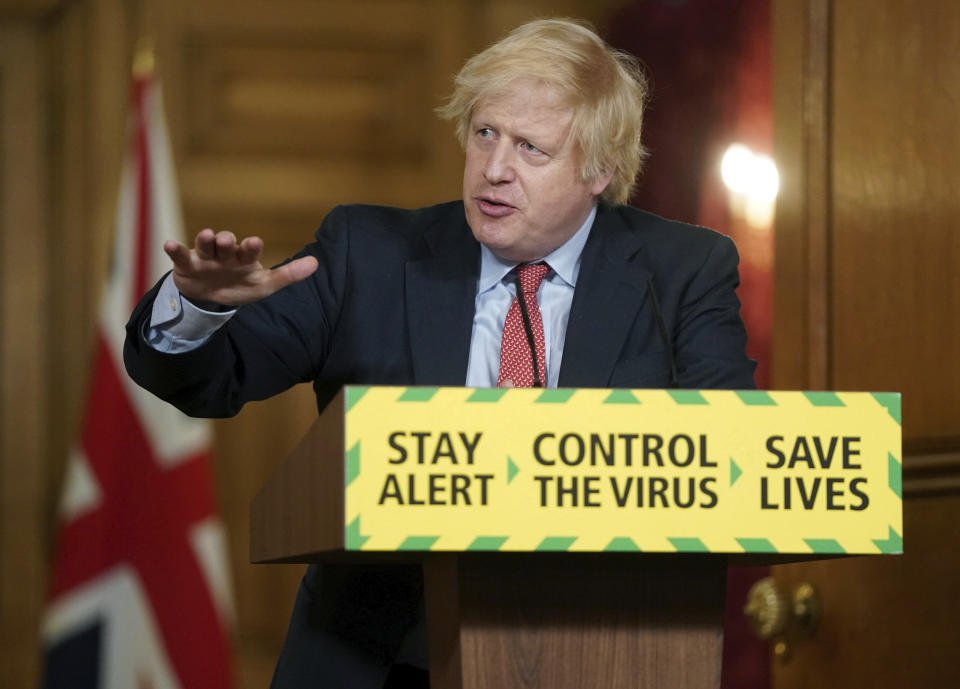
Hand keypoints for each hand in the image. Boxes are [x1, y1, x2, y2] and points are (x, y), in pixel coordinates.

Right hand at [163, 229, 318, 305]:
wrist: (211, 298)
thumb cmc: (241, 286)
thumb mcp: (265, 285)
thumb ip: (288, 275)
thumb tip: (316, 263)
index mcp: (244, 258)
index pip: (249, 250)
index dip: (251, 246)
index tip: (255, 242)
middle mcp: (225, 254)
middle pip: (225, 244)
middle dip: (226, 241)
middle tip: (228, 240)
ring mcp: (205, 258)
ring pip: (205, 244)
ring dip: (205, 239)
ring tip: (207, 236)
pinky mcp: (187, 265)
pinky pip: (180, 255)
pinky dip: (175, 249)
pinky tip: (169, 244)